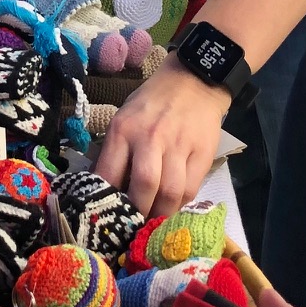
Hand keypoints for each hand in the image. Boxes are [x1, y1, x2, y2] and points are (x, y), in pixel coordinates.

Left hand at [94, 57, 228, 216]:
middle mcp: (150, 137)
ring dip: (161, 214)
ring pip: (170, 193)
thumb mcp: (125, 119)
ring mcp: (178, 145)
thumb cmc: (152, 104)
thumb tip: (103, 188)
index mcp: (123, 130)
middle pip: (143, 187)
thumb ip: (116, 152)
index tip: (106, 216)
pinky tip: (173, 206)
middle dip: (138, 213)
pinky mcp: (202, 153)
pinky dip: (180, 204)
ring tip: (155, 221)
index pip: (108, 174)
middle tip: (134, 225)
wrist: (193, 81)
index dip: (106, 202)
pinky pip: (190, 189)